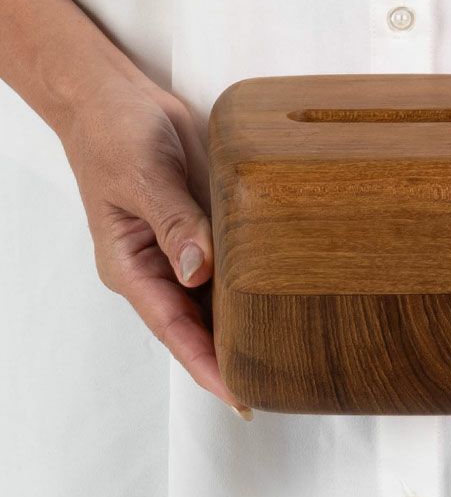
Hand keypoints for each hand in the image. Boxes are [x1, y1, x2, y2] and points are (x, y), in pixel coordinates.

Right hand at [60, 76, 251, 418]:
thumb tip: (198, 272)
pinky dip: (254, 290)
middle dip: (235, 358)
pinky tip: (282, 305)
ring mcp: (185, 253)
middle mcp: (160, 270)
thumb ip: (174, 223)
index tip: (240, 398)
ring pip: (219, 304)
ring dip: (249, 329)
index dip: (207, 365)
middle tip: (282, 386)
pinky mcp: (207, 232)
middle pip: (200, 327)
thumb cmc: (113, 133)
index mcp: (132, 266)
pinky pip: (233, 270)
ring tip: (290, 360)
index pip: (174, 329)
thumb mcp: (142, 177)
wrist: (118, 99)